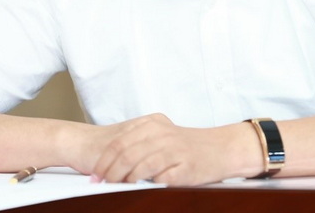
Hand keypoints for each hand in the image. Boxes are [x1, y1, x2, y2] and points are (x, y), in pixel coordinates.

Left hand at [87, 113, 258, 185]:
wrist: (220, 149)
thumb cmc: (187, 145)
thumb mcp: (162, 134)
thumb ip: (140, 141)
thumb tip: (110, 160)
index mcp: (153, 124)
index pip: (120, 142)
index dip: (103, 159)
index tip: (94, 173)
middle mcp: (162, 135)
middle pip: (126, 154)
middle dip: (109, 172)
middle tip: (101, 184)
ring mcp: (174, 151)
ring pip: (140, 166)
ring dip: (124, 180)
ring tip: (117, 187)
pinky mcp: (184, 169)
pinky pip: (159, 179)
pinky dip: (147, 186)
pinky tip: (140, 189)